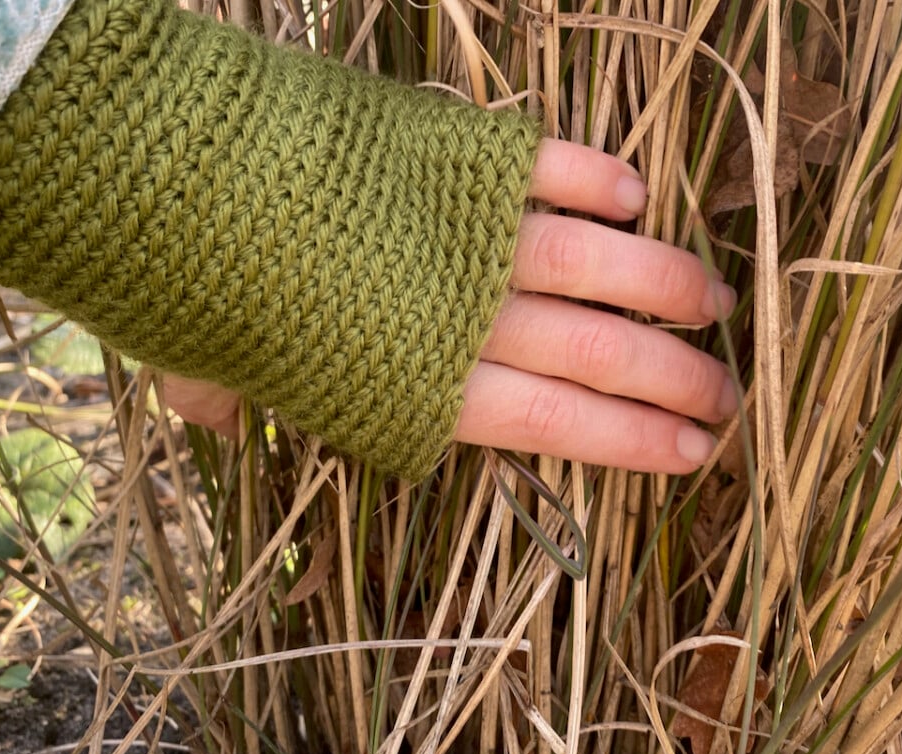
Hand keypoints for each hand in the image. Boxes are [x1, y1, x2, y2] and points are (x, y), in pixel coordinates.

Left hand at [163, 140, 736, 473]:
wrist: (171, 181)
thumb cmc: (185, 294)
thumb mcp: (207, 372)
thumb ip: (227, 402)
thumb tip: (213, 418)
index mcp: (416, 385)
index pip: (555, 421)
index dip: (633, 440)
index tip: (695, 451)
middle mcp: (461, 315)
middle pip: (596, 353)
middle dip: (674, 378)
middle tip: (730, 394)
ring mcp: (463, 231)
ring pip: (596, 262)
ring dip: (664, 284)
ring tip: (715, 303)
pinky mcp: (451, 154)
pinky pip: (544, 168)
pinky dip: (593, 179)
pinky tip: (636, 197)